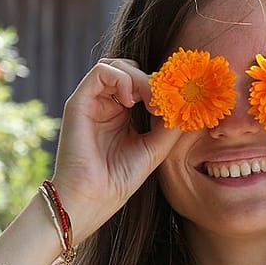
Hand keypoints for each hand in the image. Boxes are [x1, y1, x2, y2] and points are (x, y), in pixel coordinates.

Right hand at [50, 59, 180, 241]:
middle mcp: (106, 104)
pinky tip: (131, 101)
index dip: (162, 88)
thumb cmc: (119, 179)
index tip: (176, 104)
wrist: (92, 198)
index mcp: (122, 114)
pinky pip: (101, 71)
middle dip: (153, 81)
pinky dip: (122, 78)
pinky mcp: (79, 101)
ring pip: (118, 66)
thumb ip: (170, 125)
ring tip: (150, 103)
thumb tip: (186, 101)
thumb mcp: (155, 148)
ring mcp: (92, 101)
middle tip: (164, 103)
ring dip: (140, 78)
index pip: (143, 84)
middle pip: (131, 70)